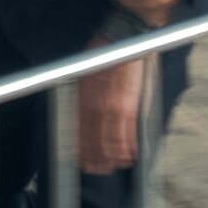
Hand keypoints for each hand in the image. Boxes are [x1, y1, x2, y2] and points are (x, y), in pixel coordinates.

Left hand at [76, 49, 156, 174]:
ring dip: (111, 157)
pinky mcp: (128, 106)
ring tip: (112, 167)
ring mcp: (111, 107)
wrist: (124, 37)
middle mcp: (95, 106)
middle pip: (92, 140)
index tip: (80, 159)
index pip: (78, 131)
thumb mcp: (84, 73)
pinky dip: (127, 147)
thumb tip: (83, 107)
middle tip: (95, 169)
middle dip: (93, 158)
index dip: (79, 148)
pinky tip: (129, 156)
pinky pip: (126, 133)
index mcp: (83, 98)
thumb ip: (84, 93)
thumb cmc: (105, 51)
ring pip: (109, 142)